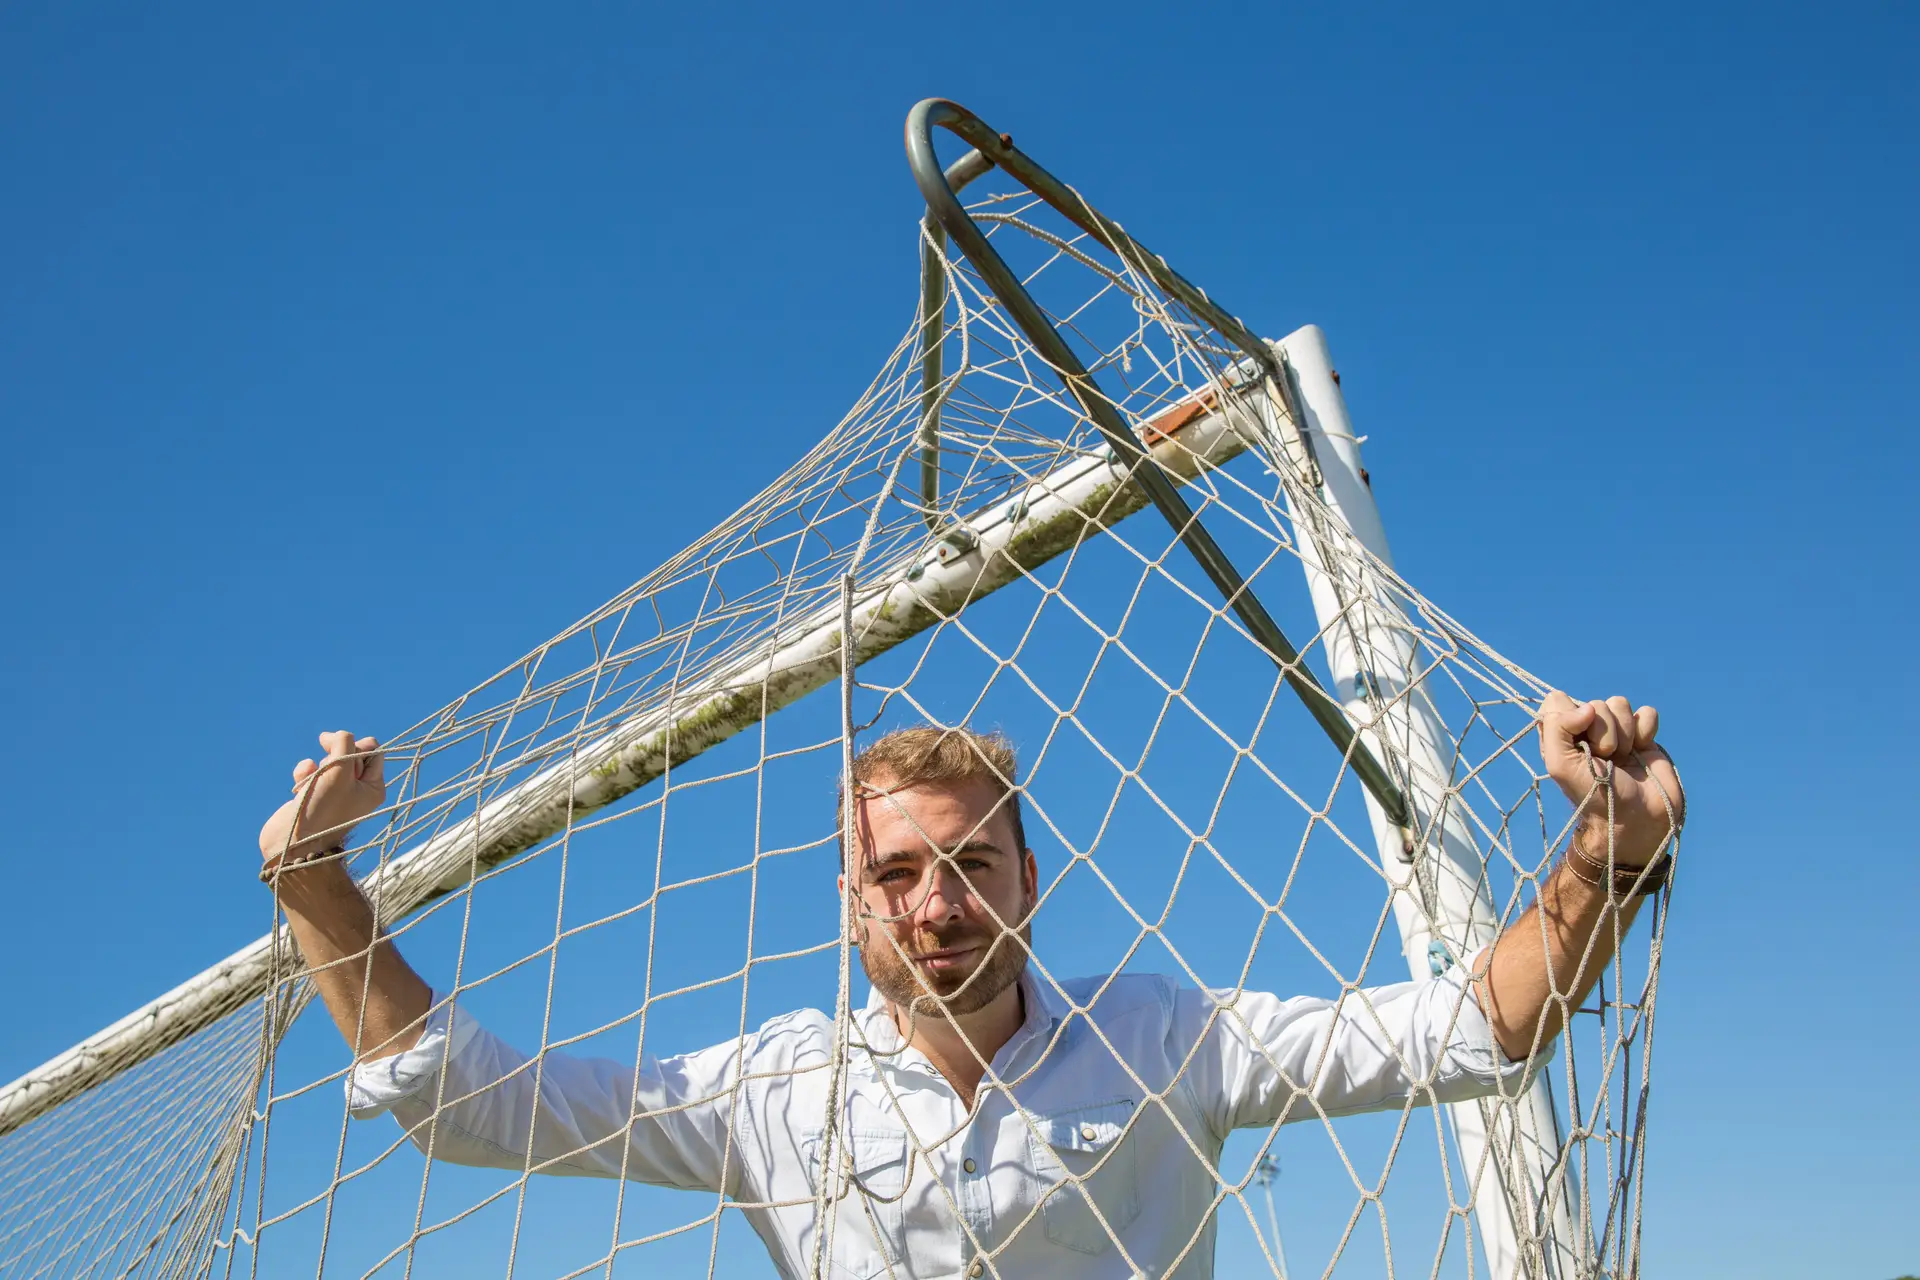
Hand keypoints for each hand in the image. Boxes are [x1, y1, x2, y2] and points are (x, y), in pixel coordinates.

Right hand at [258, 730, 385, 874]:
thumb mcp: (340, 769)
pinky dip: (304, 773)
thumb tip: (335, 735)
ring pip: (327, 760)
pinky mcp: (313, 794)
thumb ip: (343, 743)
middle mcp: (358, 790)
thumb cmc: (322, 807)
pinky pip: (310, 770)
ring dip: (316, 766)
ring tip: (311, 783)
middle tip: (327, 773)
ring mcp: (335, 793)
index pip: (373, 750)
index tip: (342, 757)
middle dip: (334, 757)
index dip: (355, 747)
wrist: (292, 843)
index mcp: (374, 787)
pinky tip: (298, 786)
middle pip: (349, 752)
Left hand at [1537, 693, 1683, 869]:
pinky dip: (1646, 729)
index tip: (1580, 740)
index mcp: (1562, 736)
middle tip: (1605, 759)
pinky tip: (1642, 748)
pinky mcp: (1644, 735)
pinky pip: (1647, 713)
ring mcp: (1617, 732)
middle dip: (1602, 732)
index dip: (1570, 715)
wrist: (1636, 818)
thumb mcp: (1561, 765)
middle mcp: (1587, 730)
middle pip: (1594, 704)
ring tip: (1623, 758)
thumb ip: (1557, 728)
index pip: (1557, 701)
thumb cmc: (1593, 796)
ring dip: (1624, 732)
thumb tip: (1586, 707)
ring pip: (1620, 704)